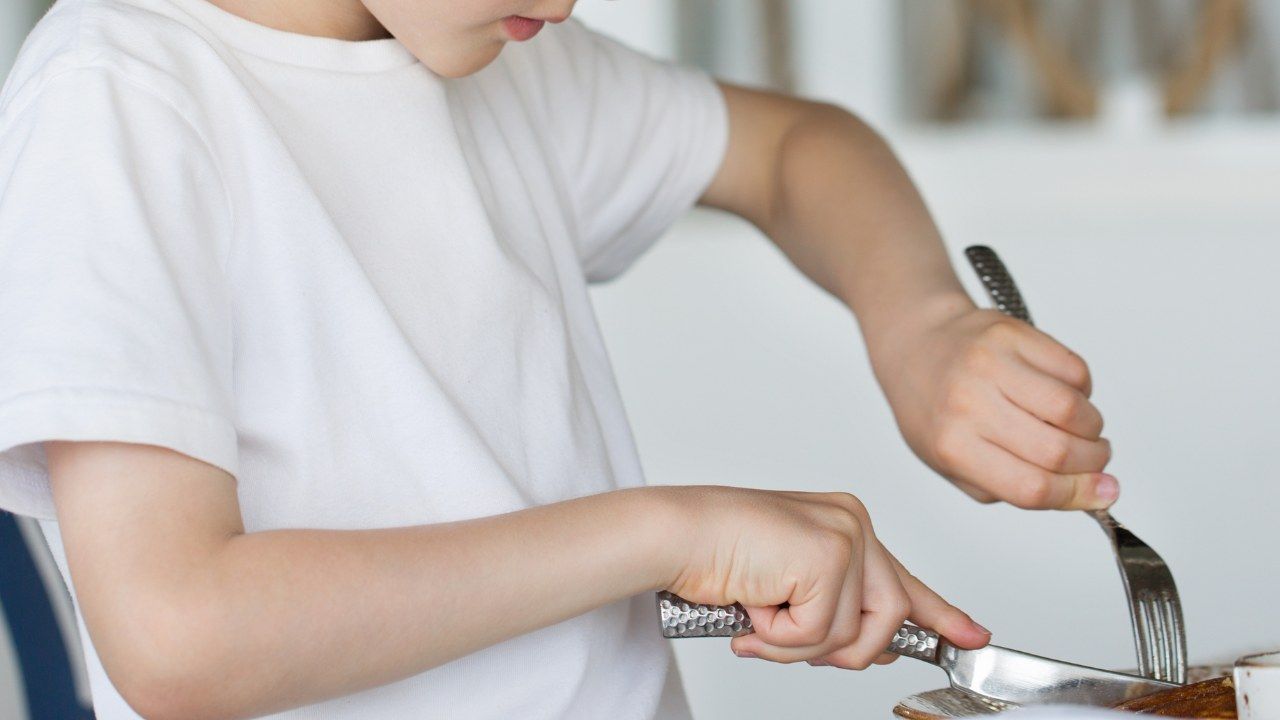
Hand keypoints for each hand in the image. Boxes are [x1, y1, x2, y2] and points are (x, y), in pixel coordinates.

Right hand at [662, 487, 990, 667]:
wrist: (676, 533)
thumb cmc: (716, 556)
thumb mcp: (788, 587)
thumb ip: (834, 609)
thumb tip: (872, 649)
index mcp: (845, 524)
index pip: (903, 579)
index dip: (939, 614)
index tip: (970, 635)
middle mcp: (853, 523)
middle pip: (890, 616)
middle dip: (846, 649)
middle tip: (791, 641)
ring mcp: (845, 535)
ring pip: (853, 634)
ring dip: (798, 644)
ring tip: (759, 615)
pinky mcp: (829, 555)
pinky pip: (819, 632)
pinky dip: (780, 636)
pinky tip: (753, 605)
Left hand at [876, 298, 1116, 509]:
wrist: (914, 343)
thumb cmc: (934, 408)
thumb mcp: (955, 463)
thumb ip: (1015, 487)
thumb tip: (1092, 493)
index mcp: (952, 447)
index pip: (1030, 486)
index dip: (1078, 495)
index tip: (1104, 493)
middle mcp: (968, 405)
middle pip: (1058, 451)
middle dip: (1092, 462)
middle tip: (1096, 459)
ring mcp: (990, 365)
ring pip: (1072, 409)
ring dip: (1092, 427)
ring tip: (1081, 428)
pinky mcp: (1011, 334)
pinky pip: (1074, 369)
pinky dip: (1082, 389)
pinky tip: (1064, 393)